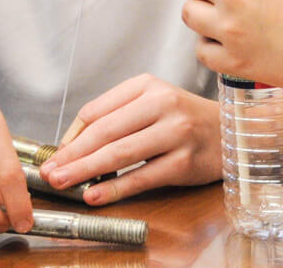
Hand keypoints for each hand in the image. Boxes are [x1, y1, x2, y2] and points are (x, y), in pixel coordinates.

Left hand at [36, 75, 220, 203]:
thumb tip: (72, 145)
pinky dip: (114, 188)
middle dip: (72, 155)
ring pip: (120, 153)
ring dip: (86, 171)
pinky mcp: (184, 161)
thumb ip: (115, 117)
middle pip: (105, 132)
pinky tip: (95, 196)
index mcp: (147, 86)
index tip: (56, 155)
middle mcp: (162, 103)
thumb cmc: (185, 119)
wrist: (231, 132)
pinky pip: (141, 177)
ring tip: (64, 182)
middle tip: (51, 172)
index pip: (97, 110)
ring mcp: (175, 132)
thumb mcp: (152, 103)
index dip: (72, 136)